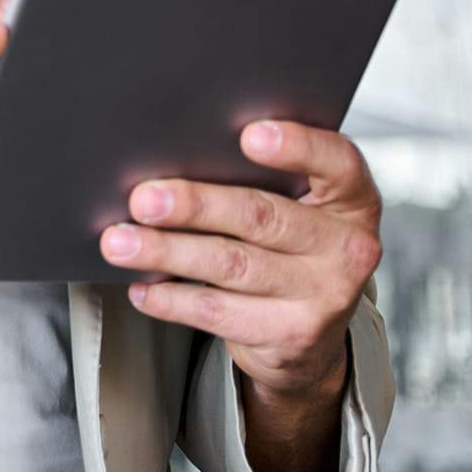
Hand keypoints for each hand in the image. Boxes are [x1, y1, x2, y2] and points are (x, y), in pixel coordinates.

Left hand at [98, 120, 381, 397]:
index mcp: (350, 197)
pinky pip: (219, 313)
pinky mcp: (291, 336)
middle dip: (194, 205)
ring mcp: (323, 296)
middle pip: (261, 215)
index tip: (248, 135)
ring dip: (167, 251)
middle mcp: (346, 246)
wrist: (311, 332)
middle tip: (143, 199)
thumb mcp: (296, 201)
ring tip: (120, 242)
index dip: (297, 146)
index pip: (336, 162)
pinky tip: (141, 287)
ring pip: (231, 265)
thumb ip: (258, 173)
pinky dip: (172, 298)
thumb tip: (175, 150)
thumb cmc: (289, 239)